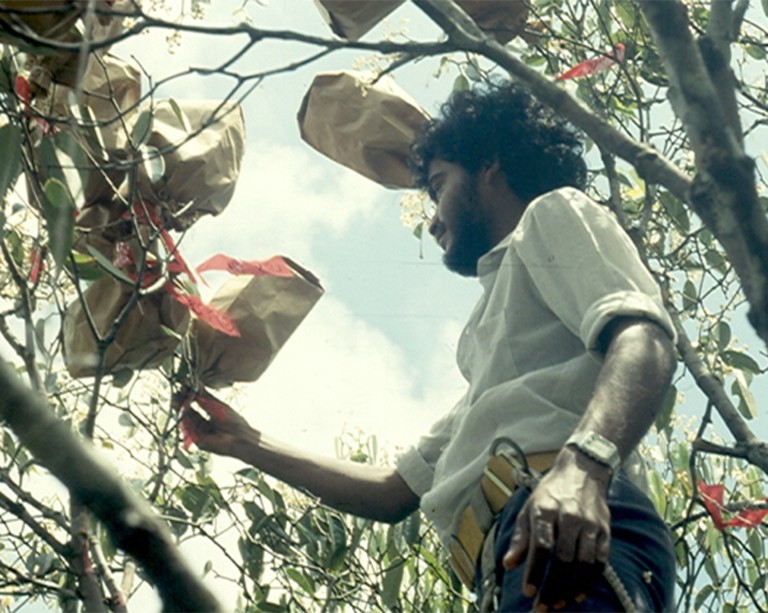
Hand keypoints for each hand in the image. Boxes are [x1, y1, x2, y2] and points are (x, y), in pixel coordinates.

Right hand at [179, 391, 254, 456]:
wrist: (239, 437)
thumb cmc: (233, 422)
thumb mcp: (216, 405)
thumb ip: (205, 395)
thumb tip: (196, 384)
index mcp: (211, 415)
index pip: (196, 404)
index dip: (189, 397)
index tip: (182, 388)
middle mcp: (204, 424)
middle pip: (189, 412)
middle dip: (182, 403)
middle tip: (175, 393)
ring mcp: (200, 433)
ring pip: (187, 420)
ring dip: (180, 410)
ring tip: (176, 400)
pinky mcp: (197, 441)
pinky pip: (188, 429)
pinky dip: (184, 420)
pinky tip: (182, 411)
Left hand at [503, 447, 611, 610]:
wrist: (582, 471)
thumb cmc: (549, 493)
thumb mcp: (528, 508)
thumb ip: (520, 538)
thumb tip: (508, 564)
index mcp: (546, 509)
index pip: (541, 546)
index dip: (535, 572)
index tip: (529, 592)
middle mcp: (570, 516)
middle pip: (564, 560)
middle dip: (552, 587)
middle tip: (542, 607)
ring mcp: (590, 524)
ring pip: (583, 564)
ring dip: (570, 589)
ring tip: (557, 603)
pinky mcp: (605, 531)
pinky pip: (599, 562)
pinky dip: (589, 582)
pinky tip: (577, 594)